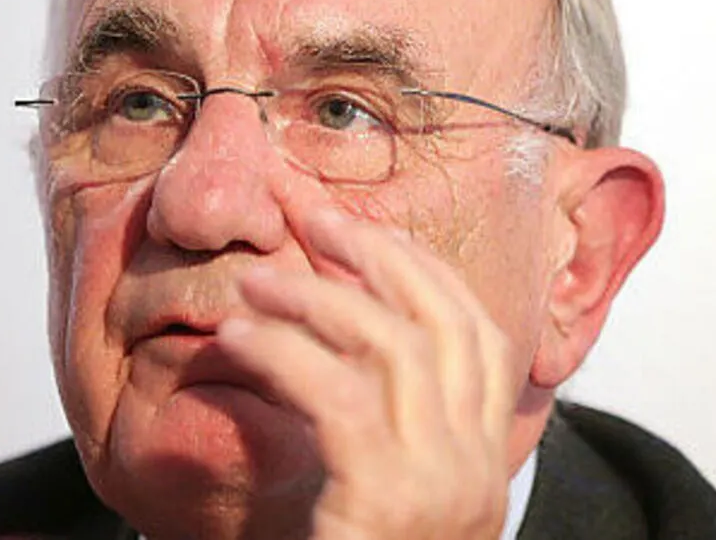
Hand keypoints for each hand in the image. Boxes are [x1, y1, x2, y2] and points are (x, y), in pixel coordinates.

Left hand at [219, 210, 514, 539]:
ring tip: (251, 280)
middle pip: (442, 323)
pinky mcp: (385, 498)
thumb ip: (371, 424)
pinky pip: (337, 396)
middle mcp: (474, 464)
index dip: (422, 270)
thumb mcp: (374, 490)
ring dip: (315, 297)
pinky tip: (238, 337)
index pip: (477, 335)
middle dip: (378, 257)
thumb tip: (324, 342)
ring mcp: (439, 482)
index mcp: (478, 456)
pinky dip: (285, 353)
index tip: (362, 229)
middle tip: (311, 217)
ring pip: (390, 346)